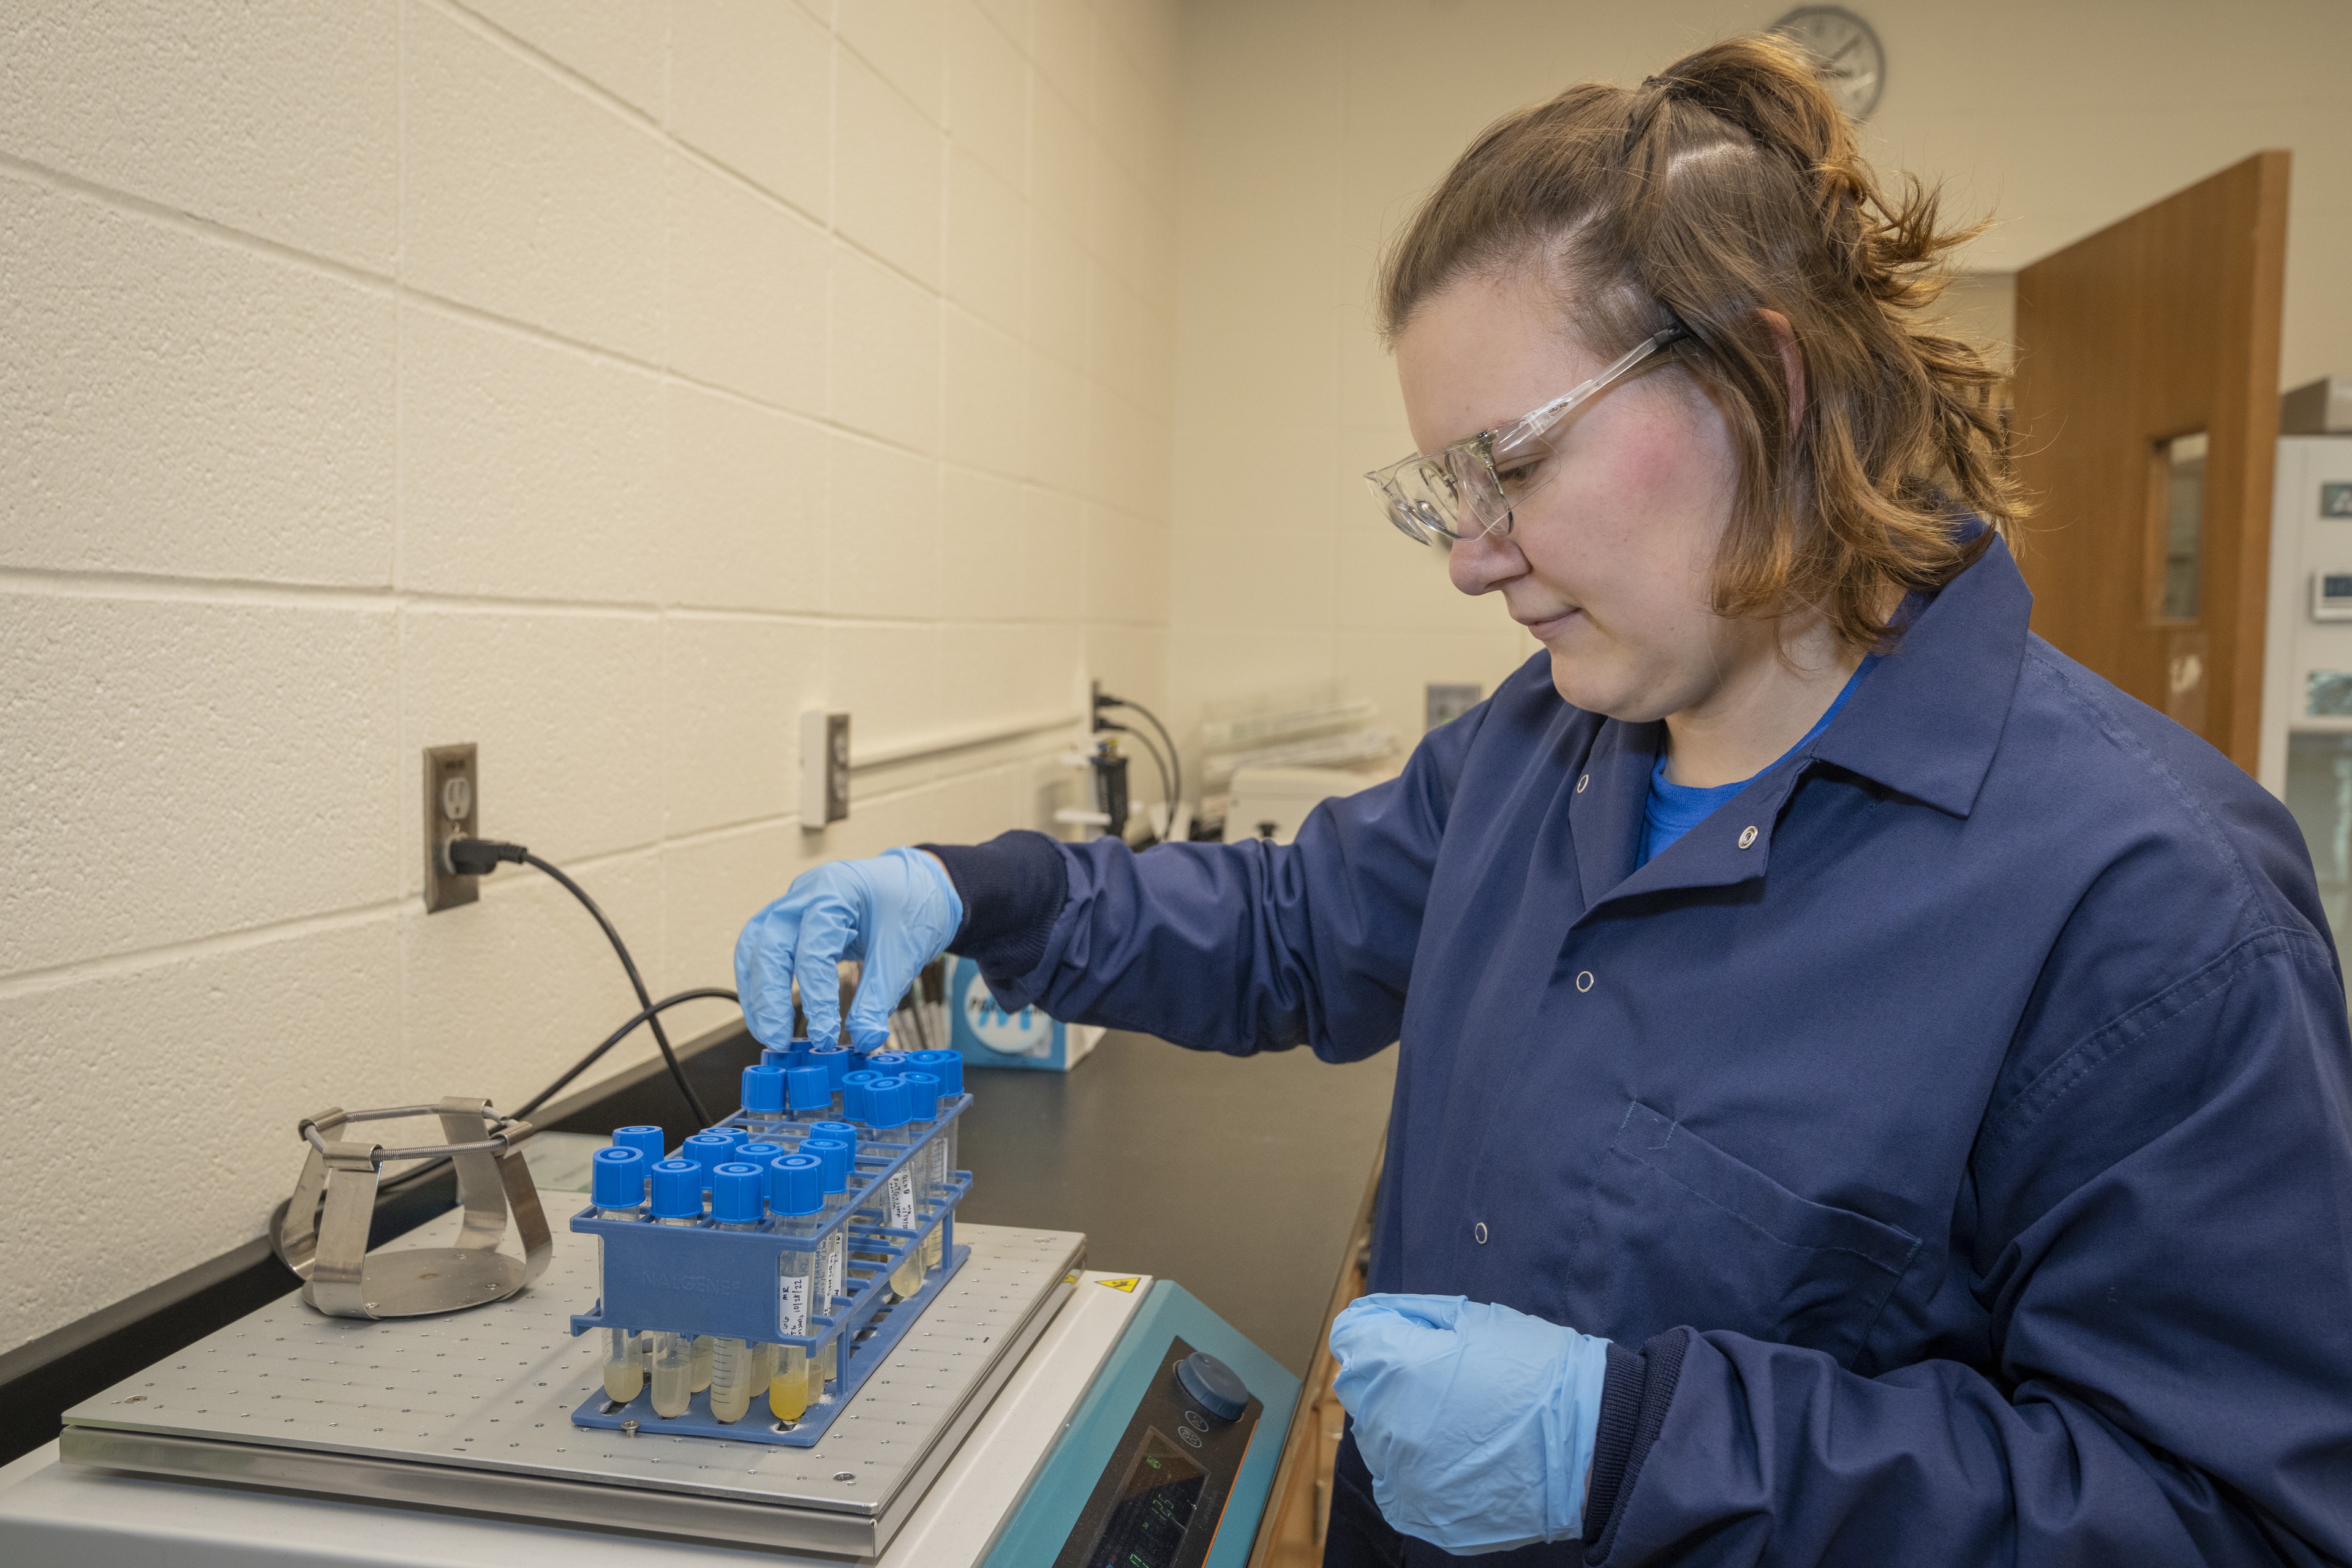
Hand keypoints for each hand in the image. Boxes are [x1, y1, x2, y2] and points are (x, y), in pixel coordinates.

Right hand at [733, 848, 963, 1048]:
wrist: (920, 883)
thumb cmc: (914, 906)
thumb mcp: (903, 954)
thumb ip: (878, 998)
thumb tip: (863, 1040)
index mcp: (835, 890)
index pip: (812, 950)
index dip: (816, 999)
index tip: (824, 1037)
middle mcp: (805, 893)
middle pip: (768, 946)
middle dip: (769, 999)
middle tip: (779, 1042)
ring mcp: (793, 903)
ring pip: (754, 947)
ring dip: (756, 993)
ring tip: (768, 1034)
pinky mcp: (791, 920)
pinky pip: (762, 950)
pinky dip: (760, 983)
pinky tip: (768, 1014)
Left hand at [1329, 1294, 1609, 1553]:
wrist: (1591, 1448)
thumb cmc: (1540, 1374)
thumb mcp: (1477, 1321)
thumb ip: (1416, 1317)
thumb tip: (1377, 1317)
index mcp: (1397, 1370)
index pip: (1352, 1336)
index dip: (1378, 1327)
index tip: (1402, 1330)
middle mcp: (1387, 1426)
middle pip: (1361, 1388)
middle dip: (1390, 1376)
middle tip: (1443, 1376)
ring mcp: (1401, 1476)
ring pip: (1377, 1437)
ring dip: (1402, 1423)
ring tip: (1457, 1418)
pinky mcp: (1419, 1513)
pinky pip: (1396, 1482)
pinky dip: (1415, 1467)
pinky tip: (1455, 1455)